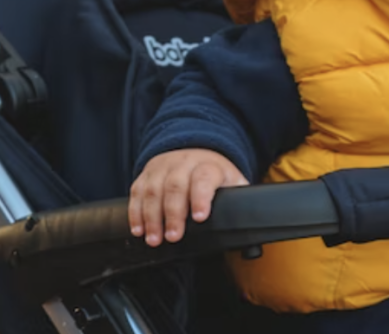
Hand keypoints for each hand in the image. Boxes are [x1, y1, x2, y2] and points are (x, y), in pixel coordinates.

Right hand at [128, 149, 247, 246]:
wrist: (197, 148)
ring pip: (153, 189)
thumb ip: (240, 199)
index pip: (204, 178)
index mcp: (208, 165)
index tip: (200, 217)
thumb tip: (252, 222)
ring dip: (151, 216)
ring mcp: (163, 167)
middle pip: (175, 186)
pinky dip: (136, 211)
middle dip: (172, 213)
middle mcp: (184, 163)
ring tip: (154, 239)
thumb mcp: (232, 181)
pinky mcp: (147, 173)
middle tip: (173, 237)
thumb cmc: (215, 173)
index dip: (201, 197)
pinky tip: (139, 229)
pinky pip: (137, 191)